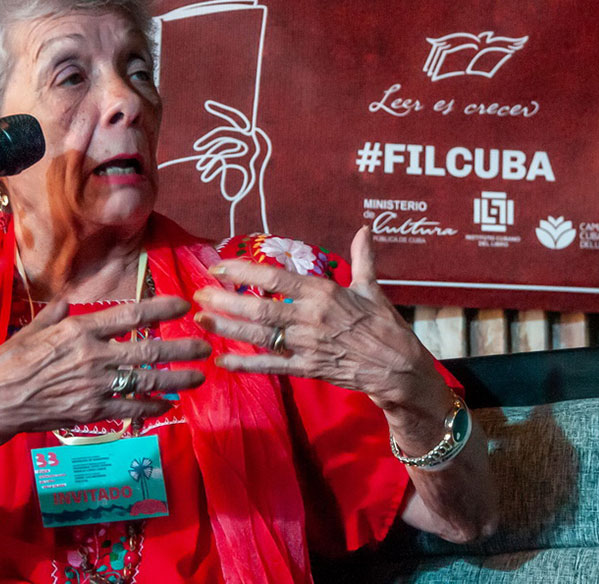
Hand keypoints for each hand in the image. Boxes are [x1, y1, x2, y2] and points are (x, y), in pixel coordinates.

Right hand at [0, 296, 210, 437]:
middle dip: (182, 348)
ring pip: (146, 381)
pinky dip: (151, 408)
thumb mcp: (29, 331)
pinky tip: (167, 405)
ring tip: (199, 377)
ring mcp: (94, 386)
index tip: (183, 305)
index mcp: (79, 330)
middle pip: (148, 349)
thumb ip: (54, 316)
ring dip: (177, 379)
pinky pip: (129, 409)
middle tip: (206, 347)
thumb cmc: (5, 365)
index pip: (130, 315)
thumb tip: (68, 303)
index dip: (161, 308)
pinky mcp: (91, 412)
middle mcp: (93, 355)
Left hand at [193, 227, 441, 410]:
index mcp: (323, 292)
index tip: (219, 266)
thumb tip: (365, 229)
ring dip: (228, 329)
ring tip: (201, 322)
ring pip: (259, 336)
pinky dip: (246, 365)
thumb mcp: (373, 288)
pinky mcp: (308, 369)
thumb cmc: (385, 325)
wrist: (398, 367)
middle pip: (259, 308)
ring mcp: (307, 345)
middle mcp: (310, 317)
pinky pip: (272, 366)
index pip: (275, 277)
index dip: (243, 271)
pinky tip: (222, 362)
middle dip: (225, 302)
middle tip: (199, 296)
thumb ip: (363, 258)